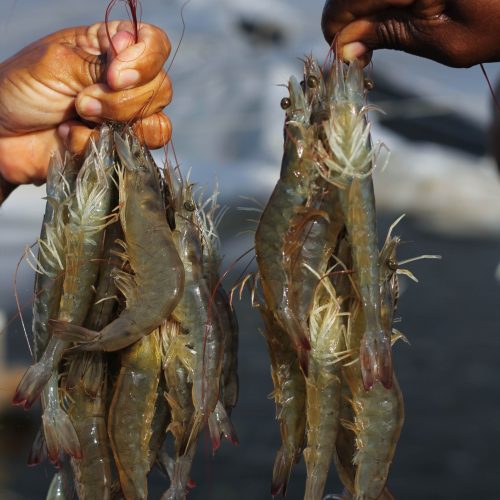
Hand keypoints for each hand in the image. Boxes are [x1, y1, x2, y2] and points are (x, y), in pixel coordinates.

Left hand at [0, 21, 171, 188]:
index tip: (113, 76)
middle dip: (122, 101)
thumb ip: (98, 63)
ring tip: (79, 118)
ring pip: (157, 126)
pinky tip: (69, 136)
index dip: (145, 62)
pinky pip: (132, 152)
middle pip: (161, 90)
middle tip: (81, 102)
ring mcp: (126, 118)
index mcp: (111, 49)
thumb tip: (130, 67)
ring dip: (116, 125)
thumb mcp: (55, 63)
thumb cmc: (20, 90)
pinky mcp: (119, 148)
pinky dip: (96, 146)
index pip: (155, 45)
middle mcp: (126, 83)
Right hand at [322, 0, 499, 66]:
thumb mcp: (441, 40)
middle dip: (352, 19)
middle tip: (370, 45)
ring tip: (394, 24)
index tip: (353, 56)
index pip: (342, 3)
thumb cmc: (498, 23)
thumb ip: (388, 37)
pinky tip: (404, 8)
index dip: (338, 33)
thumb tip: (344, 48)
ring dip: (368, 7)